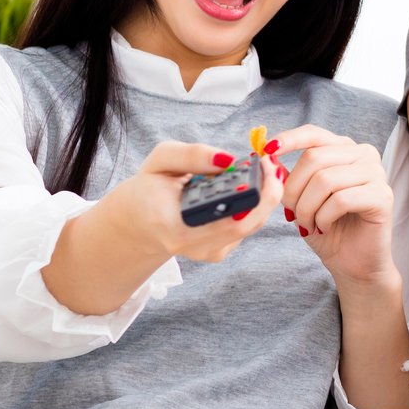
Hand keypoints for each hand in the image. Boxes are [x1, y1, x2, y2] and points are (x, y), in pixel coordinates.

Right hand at [109, 139, 287, 265]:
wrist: (137, 224)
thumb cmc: (147, 191)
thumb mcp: (159, 162)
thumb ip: (191, 155)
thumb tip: (227, 160)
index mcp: (174, 225)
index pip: (224, 217)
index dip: (253, 193)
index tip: (262, 165)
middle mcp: (194, 245)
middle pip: (248, 223)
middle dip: (268, 191)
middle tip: (270, 163)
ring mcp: (208, 253)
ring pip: (252, 224)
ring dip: (264, 197)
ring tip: (262, 169)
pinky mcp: (217, 253)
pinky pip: (246, 227)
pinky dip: (254, 206)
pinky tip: (249, 186)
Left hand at [270, 125, 399, 291]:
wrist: (352, 263)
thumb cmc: (327, 229)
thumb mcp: (300, 199)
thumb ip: (287, 178)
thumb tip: (266, 159)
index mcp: (344, 149)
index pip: (314, 134)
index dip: (289, 139)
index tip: (267, 150)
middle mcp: (364, 155)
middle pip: (314, 157)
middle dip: (293, 189)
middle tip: (292, 214)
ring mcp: (377, 173)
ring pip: (325, 180)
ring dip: (307, 208)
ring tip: (309, 224)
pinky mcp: (383, 196)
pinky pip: (341, 199)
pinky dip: (324, 217)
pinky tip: (325, 227)